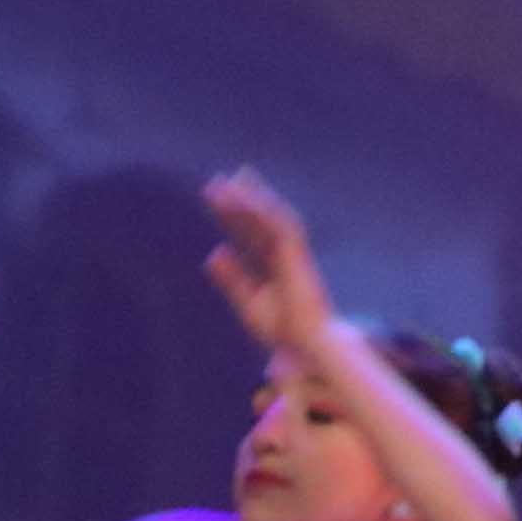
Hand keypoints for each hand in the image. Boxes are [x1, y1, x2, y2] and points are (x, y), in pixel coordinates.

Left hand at [201, 171, 335, 357]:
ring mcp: (293, 254)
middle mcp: (284, 255)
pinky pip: (280, 227)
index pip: (249, 235)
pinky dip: (264, 212)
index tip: (215, 198)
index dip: (232, 217)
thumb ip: (232, 278)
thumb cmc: (284, 331)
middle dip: (242, 199)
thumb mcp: (248, 301)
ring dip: (252, 198)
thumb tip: (214, 252)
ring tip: (231, 181)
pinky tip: (247, 199)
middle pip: (259, 221)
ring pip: (271, 218)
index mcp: (273, 267)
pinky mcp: (298, 256)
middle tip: (222, 178)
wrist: (307, 343)